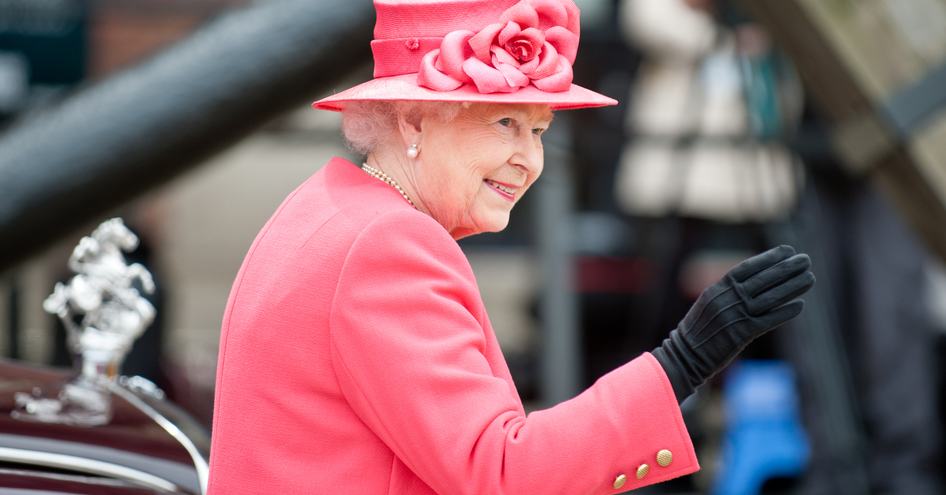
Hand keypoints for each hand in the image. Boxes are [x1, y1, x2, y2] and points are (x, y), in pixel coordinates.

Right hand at [653, 245, 814, 401]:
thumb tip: (752, 282)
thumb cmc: (697, 329)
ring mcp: (735, 316)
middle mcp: (727, 299)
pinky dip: (785, 312)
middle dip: (786, 268)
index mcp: (717, 288)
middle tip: (805, 260)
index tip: (787, 250)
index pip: (747, 267)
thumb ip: (728, 292)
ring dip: (792, 287)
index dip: (769, 258)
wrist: (685, 355)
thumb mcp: (708, 303)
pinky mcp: (741, 334)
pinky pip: (768, 320)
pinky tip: (799, 305)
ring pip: (770, 298)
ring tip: (809, 278)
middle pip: (763, 280)